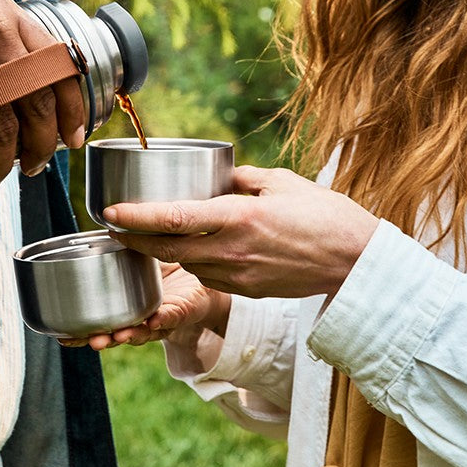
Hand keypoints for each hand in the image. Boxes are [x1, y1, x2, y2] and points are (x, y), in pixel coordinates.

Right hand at [60, 262, 231, 350]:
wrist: (207, 272)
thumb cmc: (170, 266)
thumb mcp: (142, 255)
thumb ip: (124, 245)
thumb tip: (104, 217)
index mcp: (127, 305)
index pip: (101, 322)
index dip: (81, 331)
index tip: (62, 336)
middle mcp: (142, 316)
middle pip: (118, 333)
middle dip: (102, 338)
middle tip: (86, 339)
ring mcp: (163, 316)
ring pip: (144, 332)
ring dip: (130, 334)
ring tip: (117, 336)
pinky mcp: (185, 309)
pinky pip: (174, 317)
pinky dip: (163, 319)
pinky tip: (152, 320)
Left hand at [103, 165, 379, 299]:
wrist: (357, 262)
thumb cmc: (324, 214)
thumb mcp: (280, 181)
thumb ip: (240, 178)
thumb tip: (215, 175)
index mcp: (238, 217)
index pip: (174, 218)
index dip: (136, 217)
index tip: (109, 211)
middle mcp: (232, 250)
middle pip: (168, 248)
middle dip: (135, 238)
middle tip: (113, 223)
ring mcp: (239, 275)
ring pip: (186, 264)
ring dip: (162, 252)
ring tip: (145, 234)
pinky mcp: (247, 291)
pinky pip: (208, 276)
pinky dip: (194, 262)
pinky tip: (192, 248)